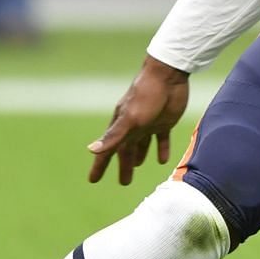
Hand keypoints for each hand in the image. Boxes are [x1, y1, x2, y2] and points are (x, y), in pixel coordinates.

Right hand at [87, 55, 190, 185]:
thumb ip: (113, 136)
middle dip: (122, 165)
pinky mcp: (165, 121)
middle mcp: (133, 126)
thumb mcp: (130, 119)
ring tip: (135, 167)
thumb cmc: (146, 96)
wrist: (168, 76)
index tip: (93, 180)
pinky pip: (161, 139)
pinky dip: (161, 149)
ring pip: (141, 145)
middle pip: (126, 150)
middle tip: (123, 183)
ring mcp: (149, 124)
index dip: (100, 166)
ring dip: (138, 156)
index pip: (107, 151)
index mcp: (121, 126)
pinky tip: (162, 160)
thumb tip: (91, 150)